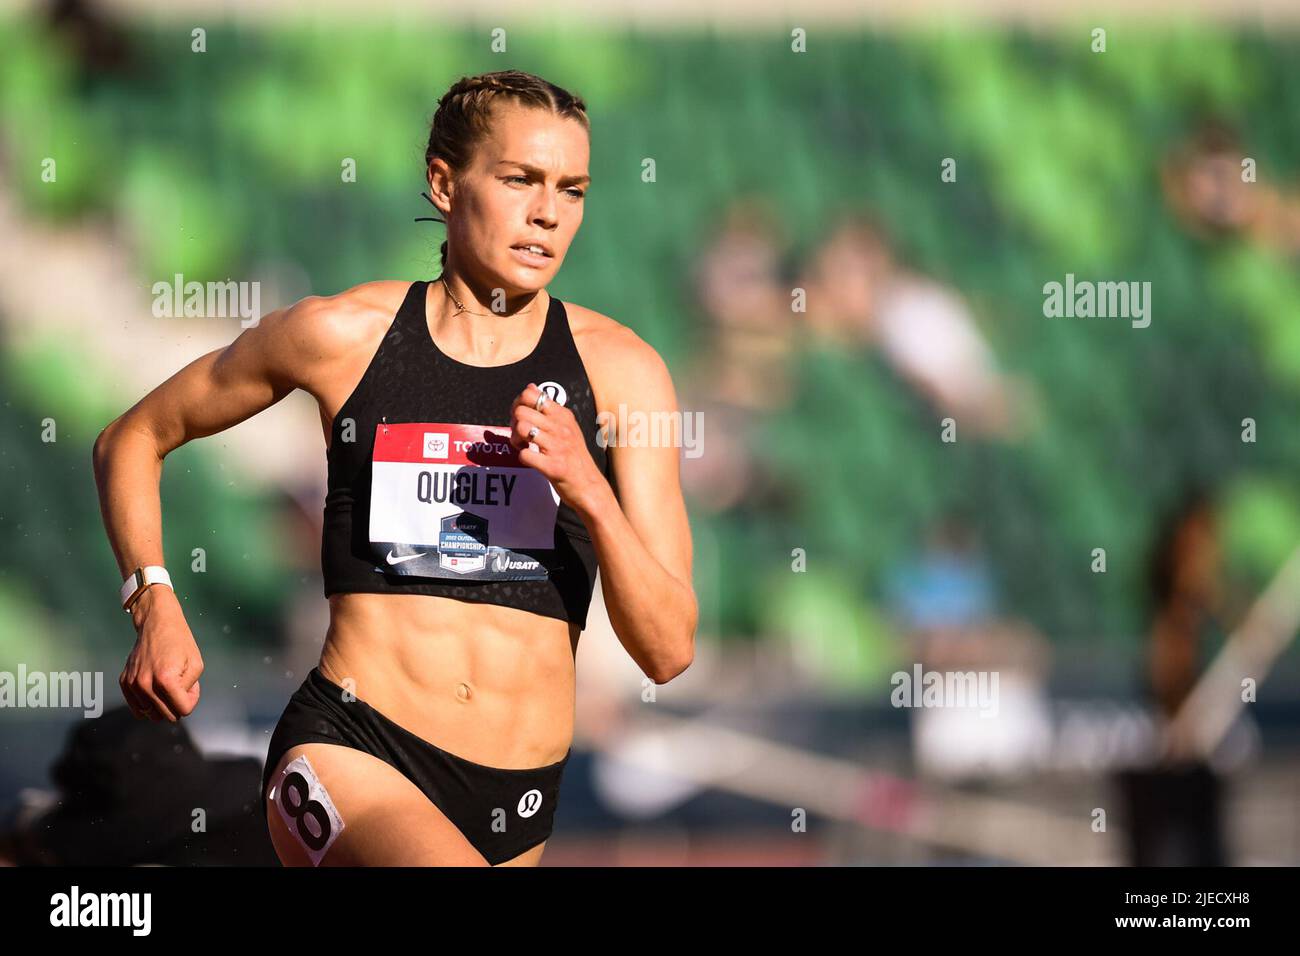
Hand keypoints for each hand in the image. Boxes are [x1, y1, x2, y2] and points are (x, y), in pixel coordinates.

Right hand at [120, 585, 202, 720]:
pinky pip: (138, 709)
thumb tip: (177, 707)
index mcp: (166, 680)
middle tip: (180, 682)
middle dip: (178, 702)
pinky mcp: (124, 683)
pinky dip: (149, 703)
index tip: (191, 684)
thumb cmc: (180, 642)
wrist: (156, 623)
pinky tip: (155, 687)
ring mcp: (132, 685)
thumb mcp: (196, 665)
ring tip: (167, 682)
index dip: (191, 698)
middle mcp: (145, 685)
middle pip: (167, 716)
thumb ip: (191, 690)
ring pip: (152, 715)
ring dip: (163, 702)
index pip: (184, 710)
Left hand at [508, 382, 604, 513]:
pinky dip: (522, 458)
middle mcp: (562, 428)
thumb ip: (549, 409)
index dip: (518, 404)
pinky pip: (525, 455)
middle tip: (520, 435)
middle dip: (513, 423)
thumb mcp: (567, 427)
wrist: (589, 486)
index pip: (531, 395)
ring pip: (522, 428)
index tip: (522, 418)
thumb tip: (530, 386)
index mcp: (563, 415)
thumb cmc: (575, 456)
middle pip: (521, 411)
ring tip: (523, 446)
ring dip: (516, 440)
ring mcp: (558, 446)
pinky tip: (530, 459)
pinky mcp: (553, 466)